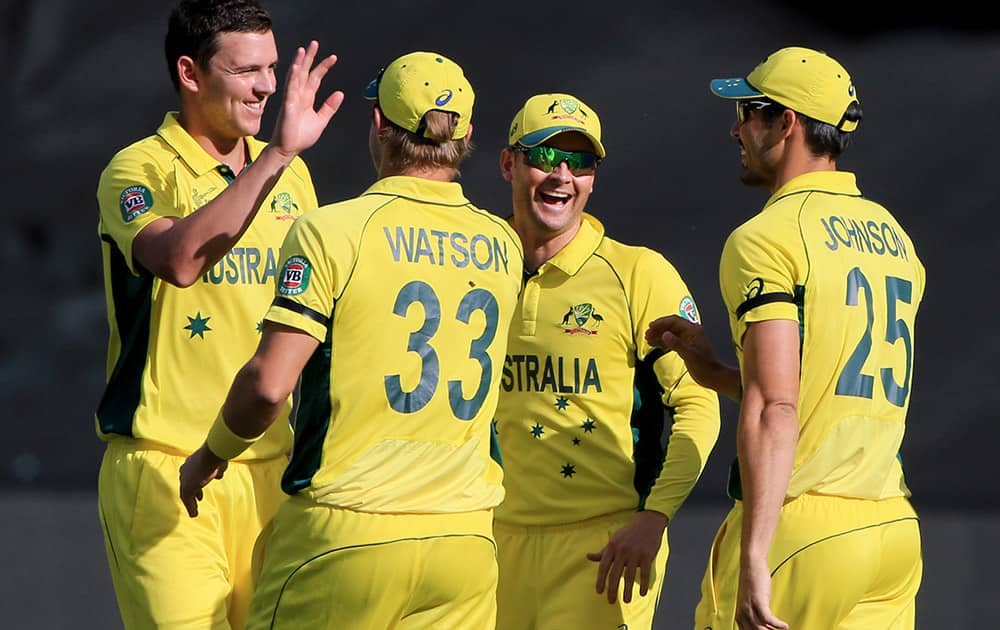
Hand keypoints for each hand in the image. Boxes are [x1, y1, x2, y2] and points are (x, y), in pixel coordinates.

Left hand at [178, 444, 227, 517]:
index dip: (196, 483)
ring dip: (190, 503)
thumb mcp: (218, 463)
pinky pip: (187, 500)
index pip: (191, 474)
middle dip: (193, 492)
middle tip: (198, 499)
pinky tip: (194, 515)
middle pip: (186, 484)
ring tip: (194, 512)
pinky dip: (191, 508)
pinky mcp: (187, 488)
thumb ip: (216, 470)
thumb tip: (218, 475)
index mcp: (191, 462)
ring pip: (186, 494)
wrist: (211, 455)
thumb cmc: (216, 455)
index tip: (199, 489)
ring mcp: (185, 479)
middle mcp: (186, 470)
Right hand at [270, 41, 344, 159]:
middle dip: (310, 58)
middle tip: (315, 43)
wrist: (289, 149)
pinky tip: (297, 68)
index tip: (333, 58)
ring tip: (303, 49)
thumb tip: (340, 93)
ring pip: (296, 77)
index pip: (315, 78)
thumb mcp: (321, 120)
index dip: (323, 67)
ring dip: (299, 63)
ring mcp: (292, 99)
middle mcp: (298, 95)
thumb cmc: (301, 136)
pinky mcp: (288, 106)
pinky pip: (290, 90)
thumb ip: (329, 107)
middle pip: (305, 72)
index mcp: (307, 98)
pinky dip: (293, 78)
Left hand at [586, 510, 666, 603]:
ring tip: (627, 601)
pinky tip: (643, 593)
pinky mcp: (647, 555)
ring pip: (630, 575)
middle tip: (611, 601)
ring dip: (628, 590)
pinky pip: (644, 572)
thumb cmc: (628, 533)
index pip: (603, 566)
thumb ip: (602, 552)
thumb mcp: (613, 540)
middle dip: (612, 589)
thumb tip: (588, 556)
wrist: (647, 523)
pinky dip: (644, 584)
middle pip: (615, 573)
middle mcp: (622, 550)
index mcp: (612, 547)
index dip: (600, 580)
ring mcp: (635, 553)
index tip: (599, 592)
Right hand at [645, 315, 723, 390]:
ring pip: (670, 333)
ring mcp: (688, 340)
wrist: (712, 376)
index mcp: (693, 330)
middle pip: (671, 326)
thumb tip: (664, 335)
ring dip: (659, 335)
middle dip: (658, 329)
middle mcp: (691, 332)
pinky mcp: (686, 347)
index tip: (651, 326)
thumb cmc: (704, 366)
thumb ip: (677, 344)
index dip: (661, 322)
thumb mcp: (689, 355)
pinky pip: (672, 341)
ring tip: (648, 339)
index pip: (674, 321)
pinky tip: (656, 345)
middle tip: (647, 334)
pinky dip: (663, 342)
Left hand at [736, 559, 787, 628]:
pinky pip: (768, 619)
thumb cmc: (753, 582)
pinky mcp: (758, 602)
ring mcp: (749, 608)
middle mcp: (742, 614)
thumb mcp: (752, 603)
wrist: (751, 565)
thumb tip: (767, 627)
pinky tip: (785, 626)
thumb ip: (756, 615)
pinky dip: (778, 625)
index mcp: (739, 616)